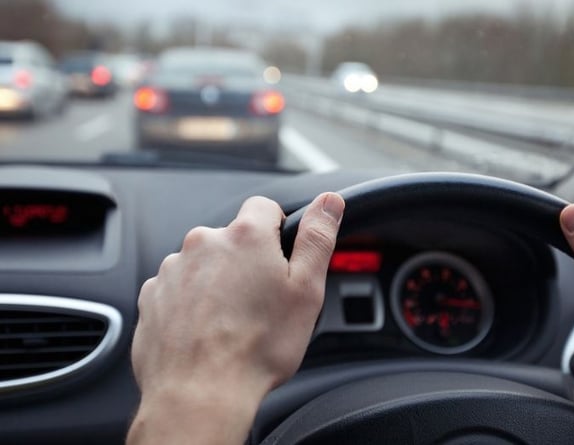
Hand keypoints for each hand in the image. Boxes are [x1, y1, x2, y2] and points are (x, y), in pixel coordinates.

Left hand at [127, 192, 343, 444]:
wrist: (200, 393)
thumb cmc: (256, 348)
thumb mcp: (306, 290)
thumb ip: (318, 237)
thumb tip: (329, 202)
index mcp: (245, 237)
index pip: (264, 207)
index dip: (278, 230)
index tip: (281, 258)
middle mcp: (203, 243)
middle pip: (233, 239)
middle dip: (248, 262)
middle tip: (261, 300)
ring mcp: (174, 269)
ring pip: (205, 264)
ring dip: (218, 282)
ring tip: (232, 321)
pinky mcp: (153, 295)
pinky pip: (180, 288)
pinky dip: (192, 302)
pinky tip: (207, 330)